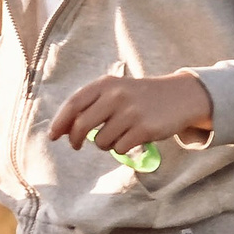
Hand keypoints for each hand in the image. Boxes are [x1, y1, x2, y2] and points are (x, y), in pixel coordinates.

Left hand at [49, 72, 212, 156]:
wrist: (180, 96)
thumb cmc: (138, 97)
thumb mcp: (114, 91)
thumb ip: (88, 105)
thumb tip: (60, 130)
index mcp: (106, 84)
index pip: (73, 104)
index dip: (60, 122)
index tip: (53, 136)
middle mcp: (117, 95)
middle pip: (81, 126)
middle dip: (74, 140)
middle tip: (76, 145)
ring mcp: (131, 112)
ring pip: (99, 141)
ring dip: (104, 144)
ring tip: (118, 135)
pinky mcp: (144, 128)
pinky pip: (118, 149)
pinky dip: (121, 148)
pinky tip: (132, 138)